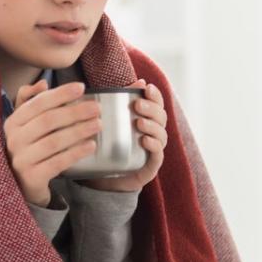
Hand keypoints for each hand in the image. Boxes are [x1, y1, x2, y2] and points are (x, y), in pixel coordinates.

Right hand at [4, 79, 101, 206]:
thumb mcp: (25, 124)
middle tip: (96, 108)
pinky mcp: (32, 177)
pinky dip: (75, 153)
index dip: (60, 94)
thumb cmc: (29, 147)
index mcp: (13, 122)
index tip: (82, 87)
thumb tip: (42, 83)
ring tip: (98, 125)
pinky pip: (57, 162)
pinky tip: (91, 146)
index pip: (38, 103)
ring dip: (79, 131)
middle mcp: (14, 140)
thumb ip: (31, 100)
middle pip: (48, 121)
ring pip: (54, 142)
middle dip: (75, 112)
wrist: (22, 184)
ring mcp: (21, 160)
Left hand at [80, 79, 167, 193]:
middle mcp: (153, 134)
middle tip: (137, 105)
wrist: (100, 179)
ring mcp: (154, 150)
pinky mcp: (151, 166)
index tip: (146, 87)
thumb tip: (115, 82)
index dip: (155, 95)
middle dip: (151, 109)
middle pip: (161, 117)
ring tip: (139, 122)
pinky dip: (154, 145)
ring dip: (152, 126)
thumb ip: (112, 104)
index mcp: (145, 120)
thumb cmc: (104, 146)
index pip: (156, 104)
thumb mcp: (105, 123)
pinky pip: (158, 154)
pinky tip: (144, 140)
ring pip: (162, 134)